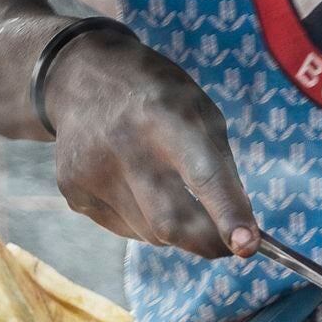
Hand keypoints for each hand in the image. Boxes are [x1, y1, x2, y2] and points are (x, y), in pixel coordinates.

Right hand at [44, 31, 259, 257]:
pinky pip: (124, 228)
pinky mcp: (73, 191)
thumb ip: (220, 166)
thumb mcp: (198, 109)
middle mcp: (125, 146)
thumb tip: (239, 229)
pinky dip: (143, 221)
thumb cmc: (155, 94)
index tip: (249, 246)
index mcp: (165, 116)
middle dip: (208, 243)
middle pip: (172, 223)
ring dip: (174, 228)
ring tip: (168, 189)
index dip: (227, 213)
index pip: (202, 175)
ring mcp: (93, 172)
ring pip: (151, 233)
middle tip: (226, 244)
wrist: (80, 76)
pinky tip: (135, 185)